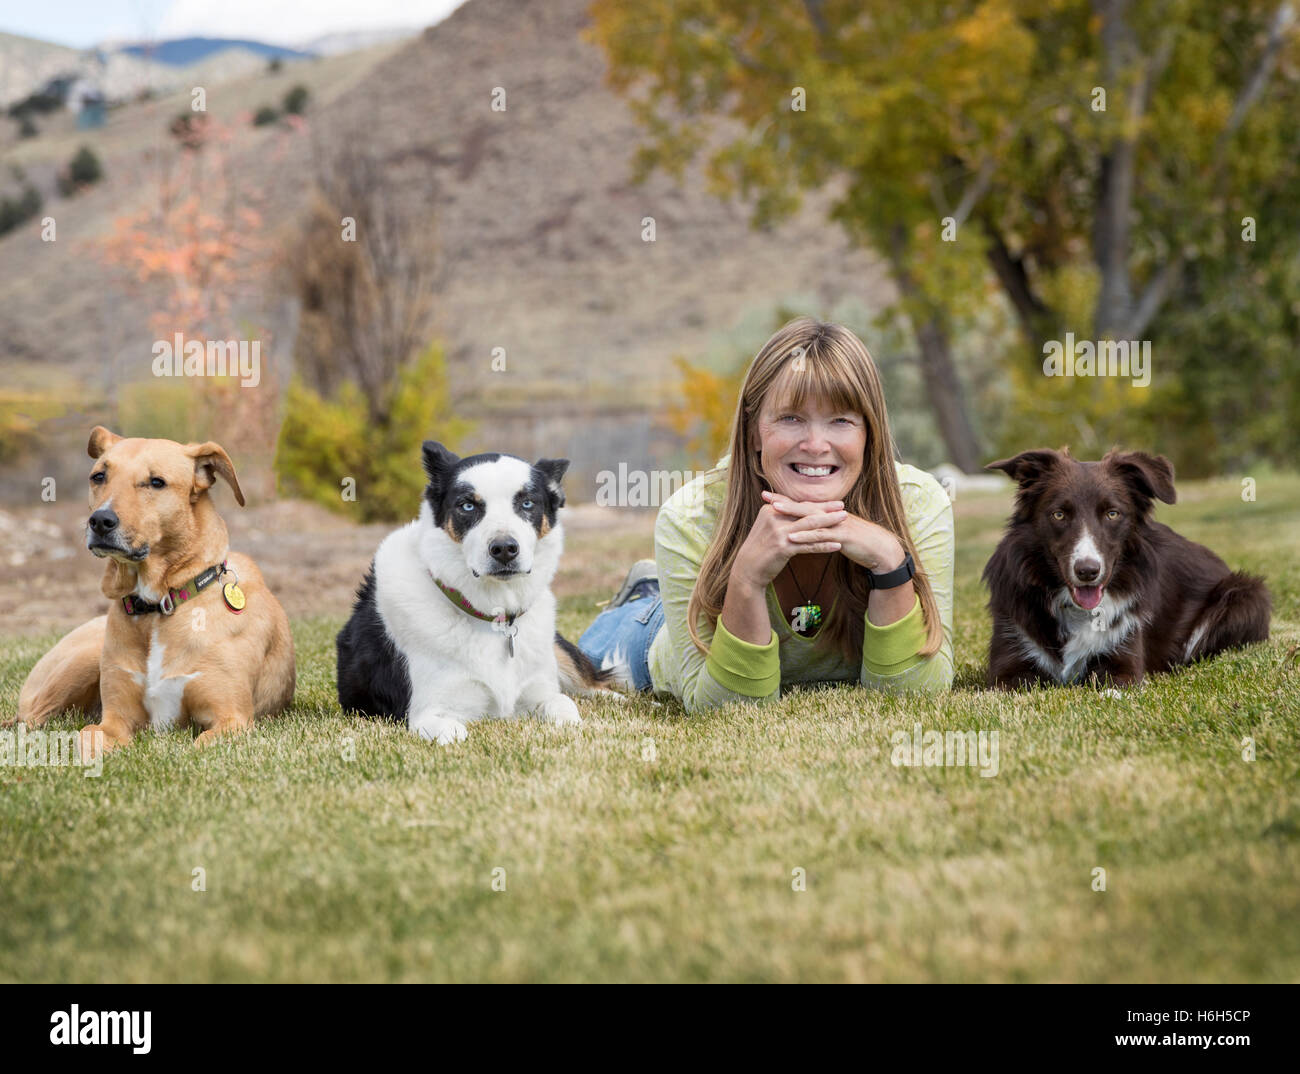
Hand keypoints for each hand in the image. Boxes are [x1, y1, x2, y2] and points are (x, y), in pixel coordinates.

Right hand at [731, 496, 846, 589]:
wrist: (748, 568)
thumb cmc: (760, 548)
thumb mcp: (767, 527)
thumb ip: (780, 516)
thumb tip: (797, 508)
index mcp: (771, 510)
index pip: (798, 505)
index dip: (817, 503)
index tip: (834, 502)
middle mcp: (774, 518)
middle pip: (805, 512)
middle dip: (827, 510)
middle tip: (844, 508)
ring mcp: (778, 533)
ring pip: (809, 526)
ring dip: (829, 523)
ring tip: (844, 521)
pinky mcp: (783, 548)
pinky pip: (808, 545)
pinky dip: (824, 545)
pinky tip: (837, 546)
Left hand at [762, 491, 904, 571]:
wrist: (881, 549)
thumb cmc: (859, 542)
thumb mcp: (838, 533)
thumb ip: (824, 530)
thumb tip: (808, 530)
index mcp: (829, 514)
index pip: (804, 504)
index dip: (786, 500)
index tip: (768, 496)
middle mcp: (831, 515)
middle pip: (804, 506)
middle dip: (784, 501)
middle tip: (764, 495)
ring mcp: (837, 524)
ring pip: (810, 517)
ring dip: (791, 513)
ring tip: (773, 510)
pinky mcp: (842, 536)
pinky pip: (821, 535)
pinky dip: (806, 536)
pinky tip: (792, 537)